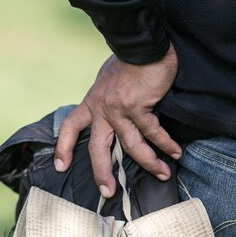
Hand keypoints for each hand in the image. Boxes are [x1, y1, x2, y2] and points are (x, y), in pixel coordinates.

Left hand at [54, 44, 180, 197]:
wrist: (141, 43)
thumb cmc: (128, 60)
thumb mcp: (107, 80)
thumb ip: (106, 97)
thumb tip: (112, 107)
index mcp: (92, 102)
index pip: (71, 126)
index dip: (64, 147)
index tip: (60, 167)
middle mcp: (102, 109)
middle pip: (97, 148)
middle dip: (101, 172)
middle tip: (107, 192)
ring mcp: (119, 109)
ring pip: (131, 146)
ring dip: (149, 162)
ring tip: (162, 174)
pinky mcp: (138, 106)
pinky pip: (153, 132)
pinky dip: (166, 144)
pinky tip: (175, 152)